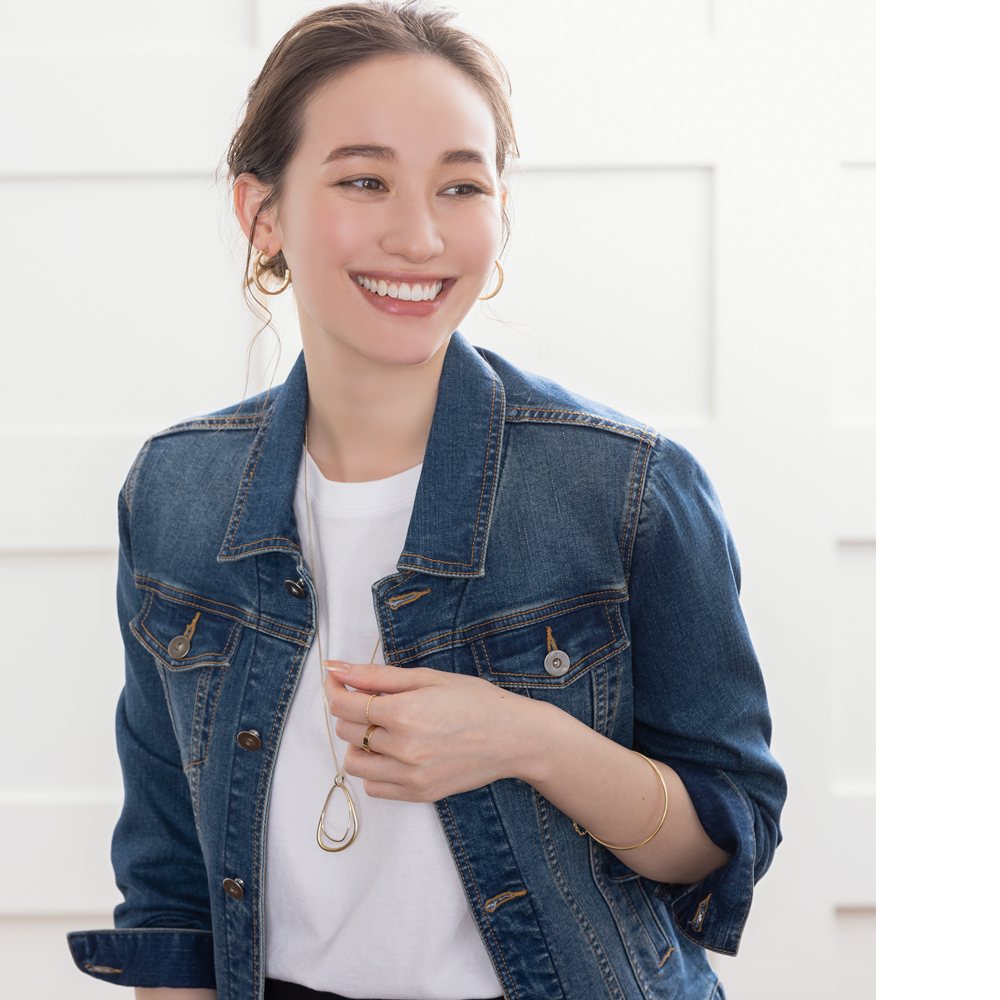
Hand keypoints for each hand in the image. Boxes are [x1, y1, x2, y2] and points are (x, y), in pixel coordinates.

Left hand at [323, 659, 531, 801]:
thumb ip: (377, 675)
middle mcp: (403, 748)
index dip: (335, 689)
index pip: (345, 705)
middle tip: (373, 700)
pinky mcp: (418, 794)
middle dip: (351, 711)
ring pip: (354, 763)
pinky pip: (374, 787)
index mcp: (405, 712)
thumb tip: (336, 669)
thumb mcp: (428, 677)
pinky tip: (394, 752)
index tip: (337, 681)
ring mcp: (410, 775)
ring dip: (359, 743)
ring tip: (384, 729)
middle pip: (347, 731)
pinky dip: (375, 769)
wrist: (514, 737)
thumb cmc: (475, 700)